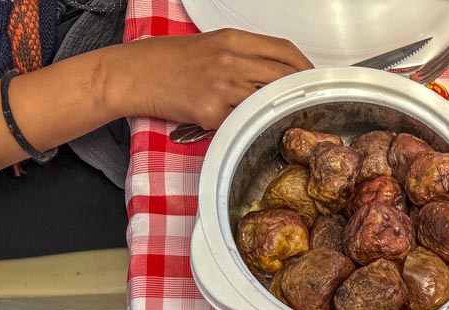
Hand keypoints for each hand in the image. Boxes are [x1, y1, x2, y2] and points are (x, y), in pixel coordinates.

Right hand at [103, 29, 312, 128]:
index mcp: (233, 40)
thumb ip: (244, 55)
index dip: (307, 69)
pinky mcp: (212, 112)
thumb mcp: (210, 45)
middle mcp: (232, 60)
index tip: (315, 81)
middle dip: (301, 94)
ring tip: (284, 122)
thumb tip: (276, 73)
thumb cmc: (169, 60)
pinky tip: (252, 130)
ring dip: (279, 114)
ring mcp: (223, 87)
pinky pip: (243, 123)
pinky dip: (250, 127)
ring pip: (268, 102)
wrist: (134, 74)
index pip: (286, 51)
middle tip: (309, 107)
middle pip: (285, 78)